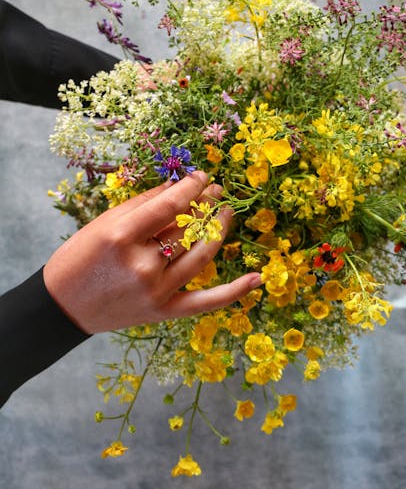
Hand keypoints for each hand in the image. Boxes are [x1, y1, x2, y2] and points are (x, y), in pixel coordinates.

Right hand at [43, 171, 260, 334]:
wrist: (63, 307)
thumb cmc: (79, 259)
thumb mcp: (104, 224)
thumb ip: (143, 204)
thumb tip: (178, 185)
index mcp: (122, 237)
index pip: (170, 205)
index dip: (192, 187)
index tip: (203, 176)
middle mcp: (142, 264)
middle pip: (188, 228)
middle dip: (207, 204)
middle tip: (218, 190)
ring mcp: (156, 290)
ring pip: (201, 256)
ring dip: (218, 230)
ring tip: (226, 212)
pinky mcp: (164, 312)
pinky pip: (206, 302)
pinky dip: (234, 291)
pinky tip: (257, 278)